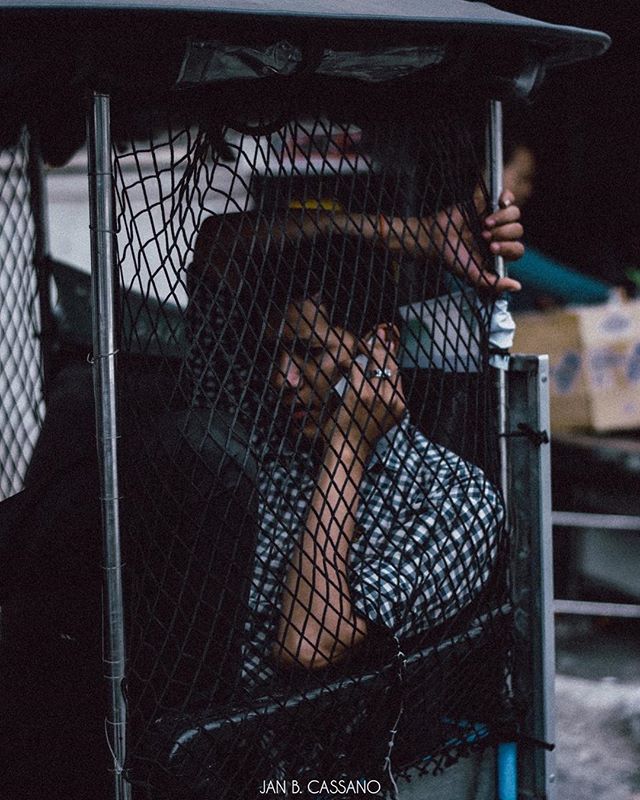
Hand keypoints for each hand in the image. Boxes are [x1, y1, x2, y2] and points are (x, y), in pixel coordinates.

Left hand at [326, 325, 405, 461]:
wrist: (348, 450)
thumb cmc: (358, 433)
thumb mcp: (377, 416)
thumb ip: (380, 396)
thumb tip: (376, 372)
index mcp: (399, 405)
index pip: (398, 372)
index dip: (392, 354)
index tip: (387, 341)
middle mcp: (392, 399)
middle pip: (390, 363)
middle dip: (383, 346)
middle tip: (378, 334)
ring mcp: (378, 396)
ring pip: (376, 362)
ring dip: (368, 349)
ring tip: (362, 342)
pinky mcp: (362, 394)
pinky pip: (358, 368)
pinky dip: (353, 360)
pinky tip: (349, 356)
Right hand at [436, 189, 522, 293]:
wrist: (435, 238)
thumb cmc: (452, 258)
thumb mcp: (472, 275)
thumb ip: (493, 284)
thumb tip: (517, 287)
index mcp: (499, 253)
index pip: (517, 250)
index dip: (509, 248)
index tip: (491, 248)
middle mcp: (499, 235)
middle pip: (518, 230)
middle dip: (503, 234)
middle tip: (485, 236)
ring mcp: (495, 219)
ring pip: (515, 214)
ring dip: (502, 219)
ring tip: (485, 223)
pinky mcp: (488, 203)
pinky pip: (508, 198)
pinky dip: (507, 198)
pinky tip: (499, 204)